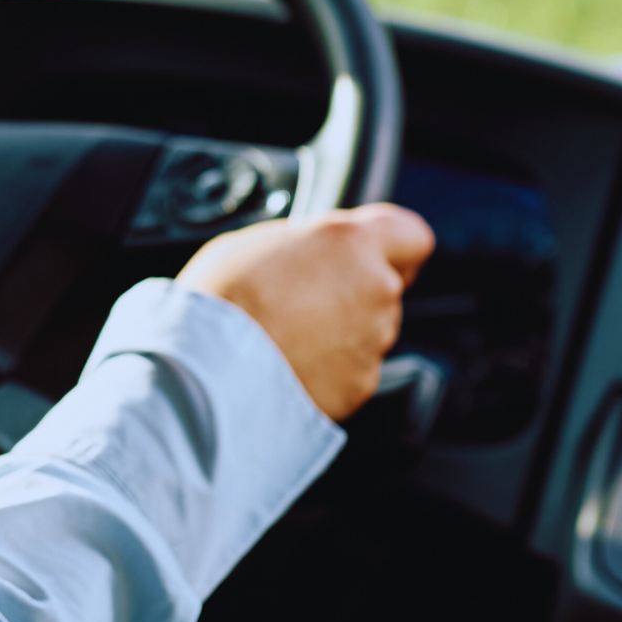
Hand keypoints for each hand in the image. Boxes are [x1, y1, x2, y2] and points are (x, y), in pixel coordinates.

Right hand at [177, 205, 433, 420]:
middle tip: (301, 297)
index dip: (394, 245)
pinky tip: (289, 364)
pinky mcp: (361, 385)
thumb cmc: (221, 300)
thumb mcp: (254, 241)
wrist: (209, 372)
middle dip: (352, 291)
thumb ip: (303, 243)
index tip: (373, 252)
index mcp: (351, 243)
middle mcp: (375, 290)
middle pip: (383, 286)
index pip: (411, 236)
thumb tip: (312, 251)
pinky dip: (330, 369)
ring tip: (287, 335)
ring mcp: (372, 342)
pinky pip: (353, 369)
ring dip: (340, 330)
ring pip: (369, 330)